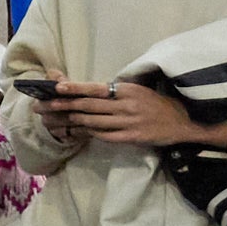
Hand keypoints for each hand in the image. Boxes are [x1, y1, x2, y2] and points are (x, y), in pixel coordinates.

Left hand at [53, 82, 226, 148]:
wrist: (184, 121)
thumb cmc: (157, 103)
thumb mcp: (137, 90)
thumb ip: (114, 91)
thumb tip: (87, 89)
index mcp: (126, 90)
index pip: (95, 88)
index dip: (74, 88)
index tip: (55, 88)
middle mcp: (126, 104)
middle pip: (88, 106)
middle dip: (63, 106)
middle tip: (42, 106)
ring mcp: (129, 122)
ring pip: (93, 122)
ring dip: (70, 121)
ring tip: (53, 120)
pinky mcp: (132, 137)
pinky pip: (105, 136)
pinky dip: (89, 133)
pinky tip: (76, 132)